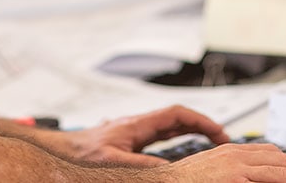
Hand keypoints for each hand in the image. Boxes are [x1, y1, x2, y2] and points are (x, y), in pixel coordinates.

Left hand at [60, 104, 229, 166]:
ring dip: (191, 133)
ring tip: (209, 143)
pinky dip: (177, 140)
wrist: (63, 151)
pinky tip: (182, 149)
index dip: (201, 120)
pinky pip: (160, 137)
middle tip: (222, 139)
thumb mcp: (115, 160)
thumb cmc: (81, 153)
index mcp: (138, 124)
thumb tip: (170, 171)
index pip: (177, 114)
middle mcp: (139, 124)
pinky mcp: (130, 140)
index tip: (218, 131)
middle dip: (202, 126)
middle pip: (178, 119)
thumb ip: (143, 165)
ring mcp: (135, 131)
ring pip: (170, 127)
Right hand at [162, 143, 285, 181]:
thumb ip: (234, 174)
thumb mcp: (214, 173)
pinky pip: (271, 178)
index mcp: (231, 151)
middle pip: (279, 157)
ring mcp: (236, 165)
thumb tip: (250, 179)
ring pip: (279, 167)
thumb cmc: (186, 182)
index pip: (269, 152)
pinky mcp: (235, 176)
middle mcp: (235, 153)